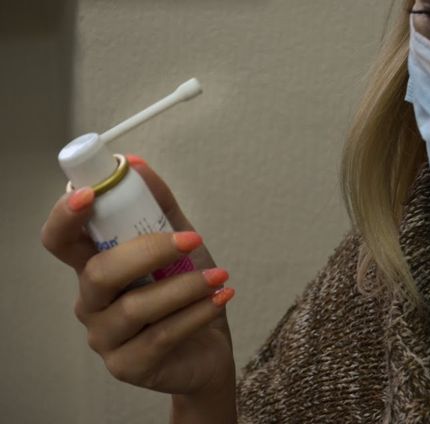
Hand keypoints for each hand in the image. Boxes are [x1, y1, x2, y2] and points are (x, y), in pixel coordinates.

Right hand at [41, 156, 235, 396]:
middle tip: (192, 240)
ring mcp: (105, 338)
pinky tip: (220, 298)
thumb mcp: (177, 242)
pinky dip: (197, 313)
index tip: (92, 193)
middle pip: (98, 272)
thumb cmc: (186, 290)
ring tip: (219, 276)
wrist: (208, 346)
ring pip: (136, 308)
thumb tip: (137, 164)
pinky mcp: (127, 366)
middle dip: (148, 251)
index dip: (65, 216)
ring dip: (185, 287)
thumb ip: (156, 206)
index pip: (59, 241)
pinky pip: (162, 336)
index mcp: (94, 266)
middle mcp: (91, 302)